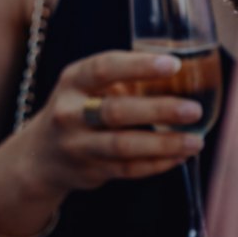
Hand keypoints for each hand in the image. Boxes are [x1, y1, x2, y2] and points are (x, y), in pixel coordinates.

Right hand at [0, 50, 204, 203]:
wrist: (41, 155)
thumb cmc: (78, 110)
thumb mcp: (86, 87)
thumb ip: (122, 81)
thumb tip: (183, 75)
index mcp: (73, 81)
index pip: (104, 68)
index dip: (139, 66)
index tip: (174, 64)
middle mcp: (70, 112)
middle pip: (115, 111)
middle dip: (158, 110)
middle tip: (194, 110)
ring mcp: (78, 145)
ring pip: (123, 146)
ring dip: (163, 144)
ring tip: (196, 141)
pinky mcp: (90, 171)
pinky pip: (129, 169)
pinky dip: (158, 164)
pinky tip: (181, 157)